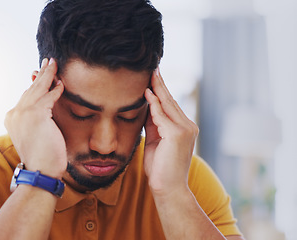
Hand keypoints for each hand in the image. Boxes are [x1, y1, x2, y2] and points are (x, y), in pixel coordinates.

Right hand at [5, 58, 66, 178]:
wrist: (41, 171)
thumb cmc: (42, 156)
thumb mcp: (36, 134)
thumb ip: (37, 119)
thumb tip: (47, 107)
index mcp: (12, 118)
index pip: (26, 96)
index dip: (36, 85)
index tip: (41, 74)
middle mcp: (15, 113)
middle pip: (31, 89)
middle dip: (42, 74)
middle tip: (49, 61)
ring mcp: (23, 113)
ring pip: (39, 88)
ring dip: (48, 74)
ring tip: (54, 63)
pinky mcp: (36, 115)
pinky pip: (49, 97)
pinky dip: (56, 89)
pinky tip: (62, 83)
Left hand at [143, 68, 198, 196]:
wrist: (167, 188)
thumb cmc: (159, 168)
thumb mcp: (154, 141)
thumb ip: (153, 123)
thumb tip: (146, 106)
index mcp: (184, 128)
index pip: (170, 104)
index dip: (161, 90)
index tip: (153, 76)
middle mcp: (188, 126)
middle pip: (170, 101)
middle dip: (160, 84)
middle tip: (152, 67)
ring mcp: (185, 130)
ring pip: (168, 105)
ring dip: (157, 88)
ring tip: (149, 73)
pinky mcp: (177, 135)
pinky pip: (162, 116)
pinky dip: (154, 105)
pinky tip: (147, 93)